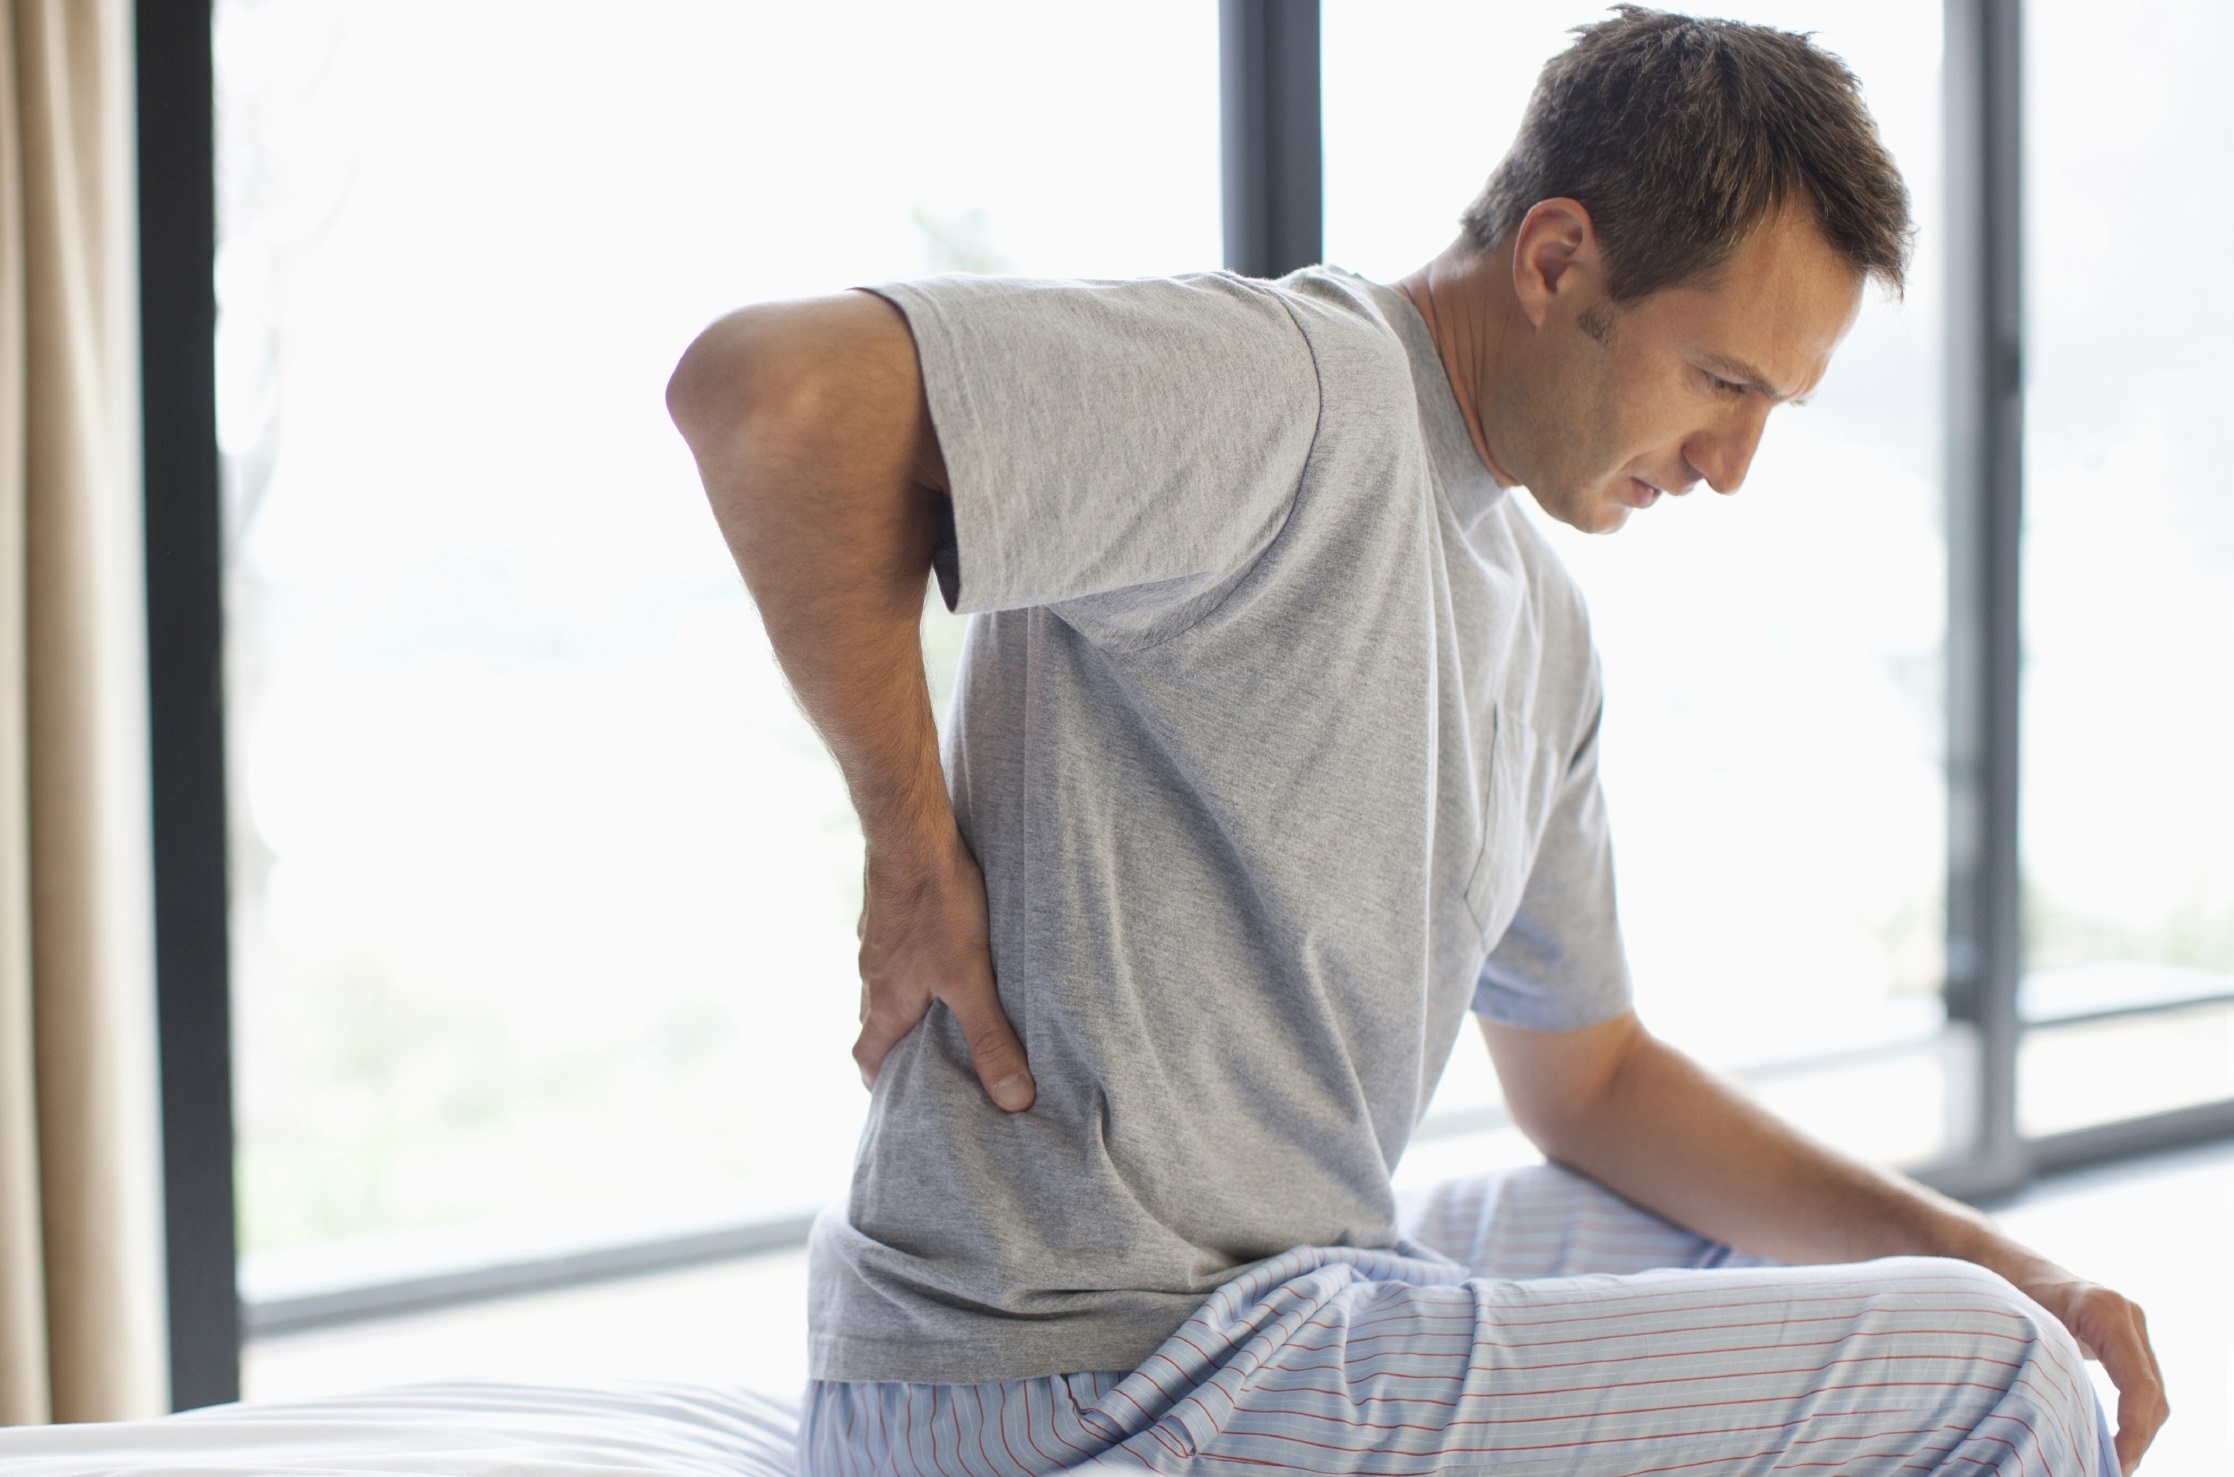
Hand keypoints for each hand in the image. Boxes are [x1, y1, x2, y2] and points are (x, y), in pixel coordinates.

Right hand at [853, 827, 1034, 1111]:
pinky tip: (941, 955)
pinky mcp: (887, 914)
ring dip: (906, 1005)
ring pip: (884, 987)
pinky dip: (912, 967)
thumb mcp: (971, 980)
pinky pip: (894, 952)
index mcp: (884, 1002)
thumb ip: (990, 1039)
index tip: (899, 1098)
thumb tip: (1013, 1101)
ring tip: (944, 1011)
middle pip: (874, 1025)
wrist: (911, 836)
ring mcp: (876, 942)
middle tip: (929, 1060)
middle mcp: (871, 976)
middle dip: (897, 1047)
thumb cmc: (938, 907)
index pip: (865, 1058)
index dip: (879, 1083)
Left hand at [2015, 1266, 2167, 1473]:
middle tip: (2114, 1472)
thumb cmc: (2004, 1294)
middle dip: (2138, 1439)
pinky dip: (2132, 1417)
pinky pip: (2140, 1386)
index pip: (2138, 1384)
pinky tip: (2113, 1443)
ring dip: (2138, 1432)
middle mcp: (2127, 1315)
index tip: (2118, 1462)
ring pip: (2151, 1394)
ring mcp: (2131, 1326)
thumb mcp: (2022, 1330)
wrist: (2003, 1264)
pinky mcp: (2126, 1339)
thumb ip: (2049, 1370)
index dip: (2133, 1430)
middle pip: (2151, 1394)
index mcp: (2104, 1310)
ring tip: (2114, 1465)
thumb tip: (2058, 1428)